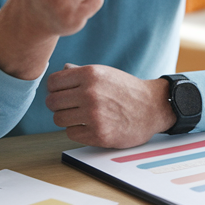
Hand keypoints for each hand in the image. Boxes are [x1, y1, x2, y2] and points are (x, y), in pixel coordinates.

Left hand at [46, 64, 174, 147]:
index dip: (54, 89)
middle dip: (59, 105)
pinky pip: (71, 134)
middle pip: (52, 102)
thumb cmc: (127, 90)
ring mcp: (94, 115)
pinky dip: (78, 131)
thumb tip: (61, 70)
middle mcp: (90, 93)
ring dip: (67, 119)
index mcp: (90, 74)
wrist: (153, 107)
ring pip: (58, 119)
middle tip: (71, 106)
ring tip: (81, 116)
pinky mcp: (98, 134)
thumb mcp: (105, 73)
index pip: (52, 82)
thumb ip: (80, 72)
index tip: (61, 93)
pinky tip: (90, 125)